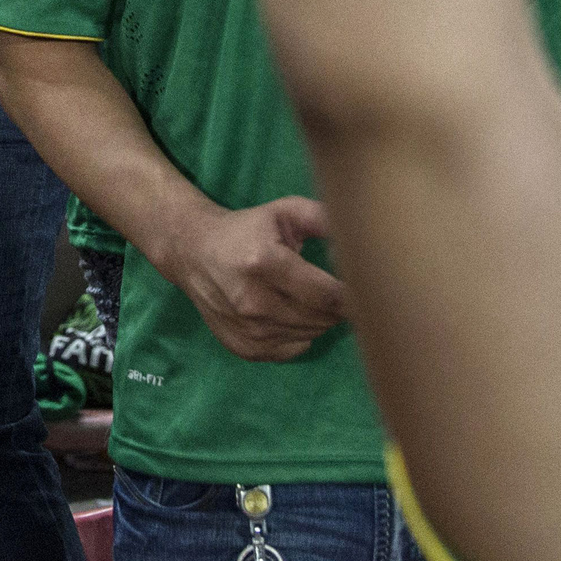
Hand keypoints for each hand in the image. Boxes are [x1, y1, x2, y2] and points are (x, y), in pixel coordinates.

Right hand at [152, 196, 346, 362]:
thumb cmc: (247, 230)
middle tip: (336, 286)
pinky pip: (294, 349)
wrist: (194, 253)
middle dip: (339, 305)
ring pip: (312, 335)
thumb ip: (324, 218)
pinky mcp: (245, 349)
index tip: (367, 286)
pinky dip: (301, 334)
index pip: (328, 295)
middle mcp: (254, 302)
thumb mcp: (285, 211)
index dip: (354, 294)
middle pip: (323, 318)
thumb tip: (361, 234)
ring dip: (320, 319)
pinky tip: (290, 312)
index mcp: (265, 264)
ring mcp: (248, 330)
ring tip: (309, 295)